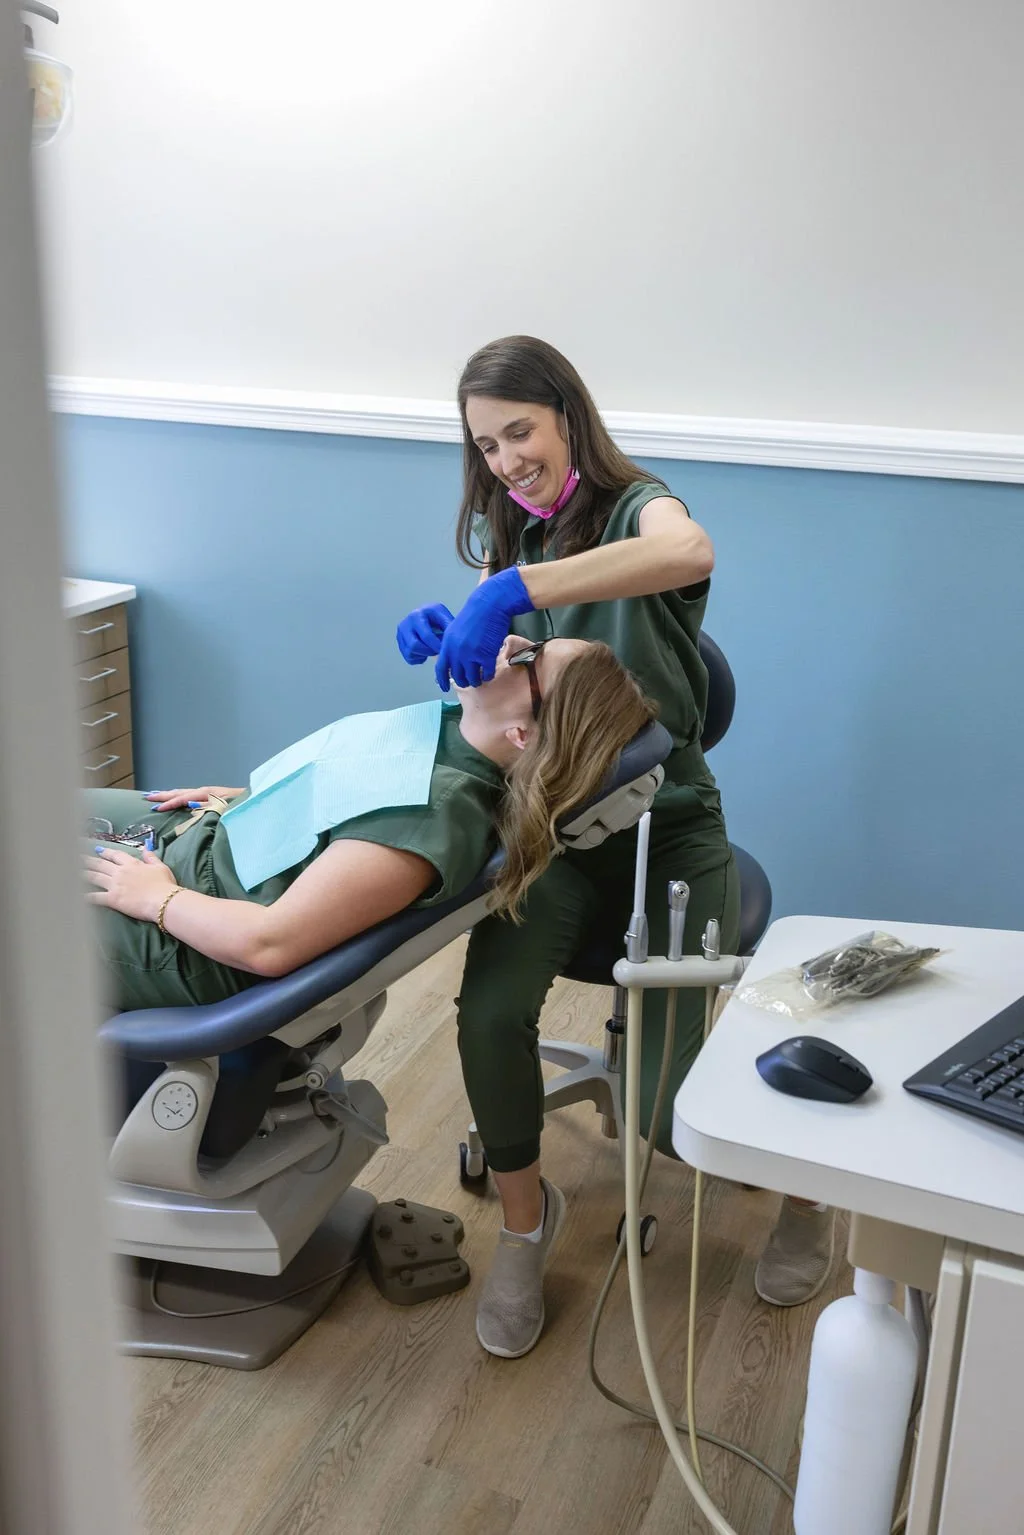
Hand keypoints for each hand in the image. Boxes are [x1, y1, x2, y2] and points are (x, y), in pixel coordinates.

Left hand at [84, 845, 178, 922]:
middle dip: (88, 861)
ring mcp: (115, 885)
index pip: (115, 855)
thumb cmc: (165, 885)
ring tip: (73, 871)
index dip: (105, 852)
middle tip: (77, 858)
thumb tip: (145, 848)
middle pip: (100, 864)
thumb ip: (151, 857)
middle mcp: (120, 872)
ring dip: (83, 874)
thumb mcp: (161, 867)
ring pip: (94, 877)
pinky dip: (86, 896)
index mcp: (132, 864)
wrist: (163, 901)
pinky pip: (95, 897)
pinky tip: (78, 895)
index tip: (97, 850)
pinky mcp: (112, 899)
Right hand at [142, 786, 240, 812]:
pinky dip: (180, 795)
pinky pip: (190, 794)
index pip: (184, 798)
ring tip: (155, 795)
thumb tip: (190, 804)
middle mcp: (207, 791)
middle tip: (147, 797)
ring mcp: (209, 792)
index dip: (170, 803)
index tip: (156, 808)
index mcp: (208, 793)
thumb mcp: (226, 808)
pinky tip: (176, 798)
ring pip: (184, 792)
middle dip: (164, 795)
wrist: (257, 799)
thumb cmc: (242, 806)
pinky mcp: (212, 796)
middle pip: (181, 792)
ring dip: (170, 794)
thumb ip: (208, 807)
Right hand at [396, 603, 454, 663]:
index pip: (425, 636)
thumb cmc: (438, 618)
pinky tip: (426, 651)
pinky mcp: (400, 644)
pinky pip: (409, 658)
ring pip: (410, 653)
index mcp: (416, 615)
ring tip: (433, 648)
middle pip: (414, 646)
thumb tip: (450, 643)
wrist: (427, 617)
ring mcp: (400, 634)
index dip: (436, 646)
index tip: (445, 650)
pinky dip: (419, 658)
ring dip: (424, 654)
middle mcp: (404, 624)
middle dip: (429, 651)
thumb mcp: (445, 618)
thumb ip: (448, 628)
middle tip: (439, 650)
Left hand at [434, 568, 534, 691]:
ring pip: (472, 678)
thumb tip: (453, 662)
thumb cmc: (474, 615)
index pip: (441, 669)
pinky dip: (488, 676)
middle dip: (464, 682)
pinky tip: (489, 673)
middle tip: (469, 681)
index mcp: (447, 645)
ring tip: (480, 678)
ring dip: (476, 681)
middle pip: (458, 677)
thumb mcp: (455, 629)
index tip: (444, 688)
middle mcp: (457, 652)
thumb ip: (452, 645)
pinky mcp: (486, 655)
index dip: (442, 681)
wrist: (489, 605)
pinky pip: (486, 674)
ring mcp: (471, 655)